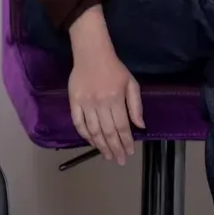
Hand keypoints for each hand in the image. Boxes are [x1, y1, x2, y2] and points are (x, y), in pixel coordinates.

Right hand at [68, 42, 144, 165]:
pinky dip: (84, 134)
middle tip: (119, 160)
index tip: (129, 152)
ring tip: (107, 156)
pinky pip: (78, 122)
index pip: (122, 126)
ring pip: (93, 130)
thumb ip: (136, 106)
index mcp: (116, 99)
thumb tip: (140, 126)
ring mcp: (85, 103)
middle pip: (108, 132)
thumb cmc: (114, 68)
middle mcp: (100, 104)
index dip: (126, 142)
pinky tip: (91, 142)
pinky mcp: (74, 102)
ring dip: (100, 145)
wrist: (91, 54)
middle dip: (115, 148)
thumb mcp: (131, 83)